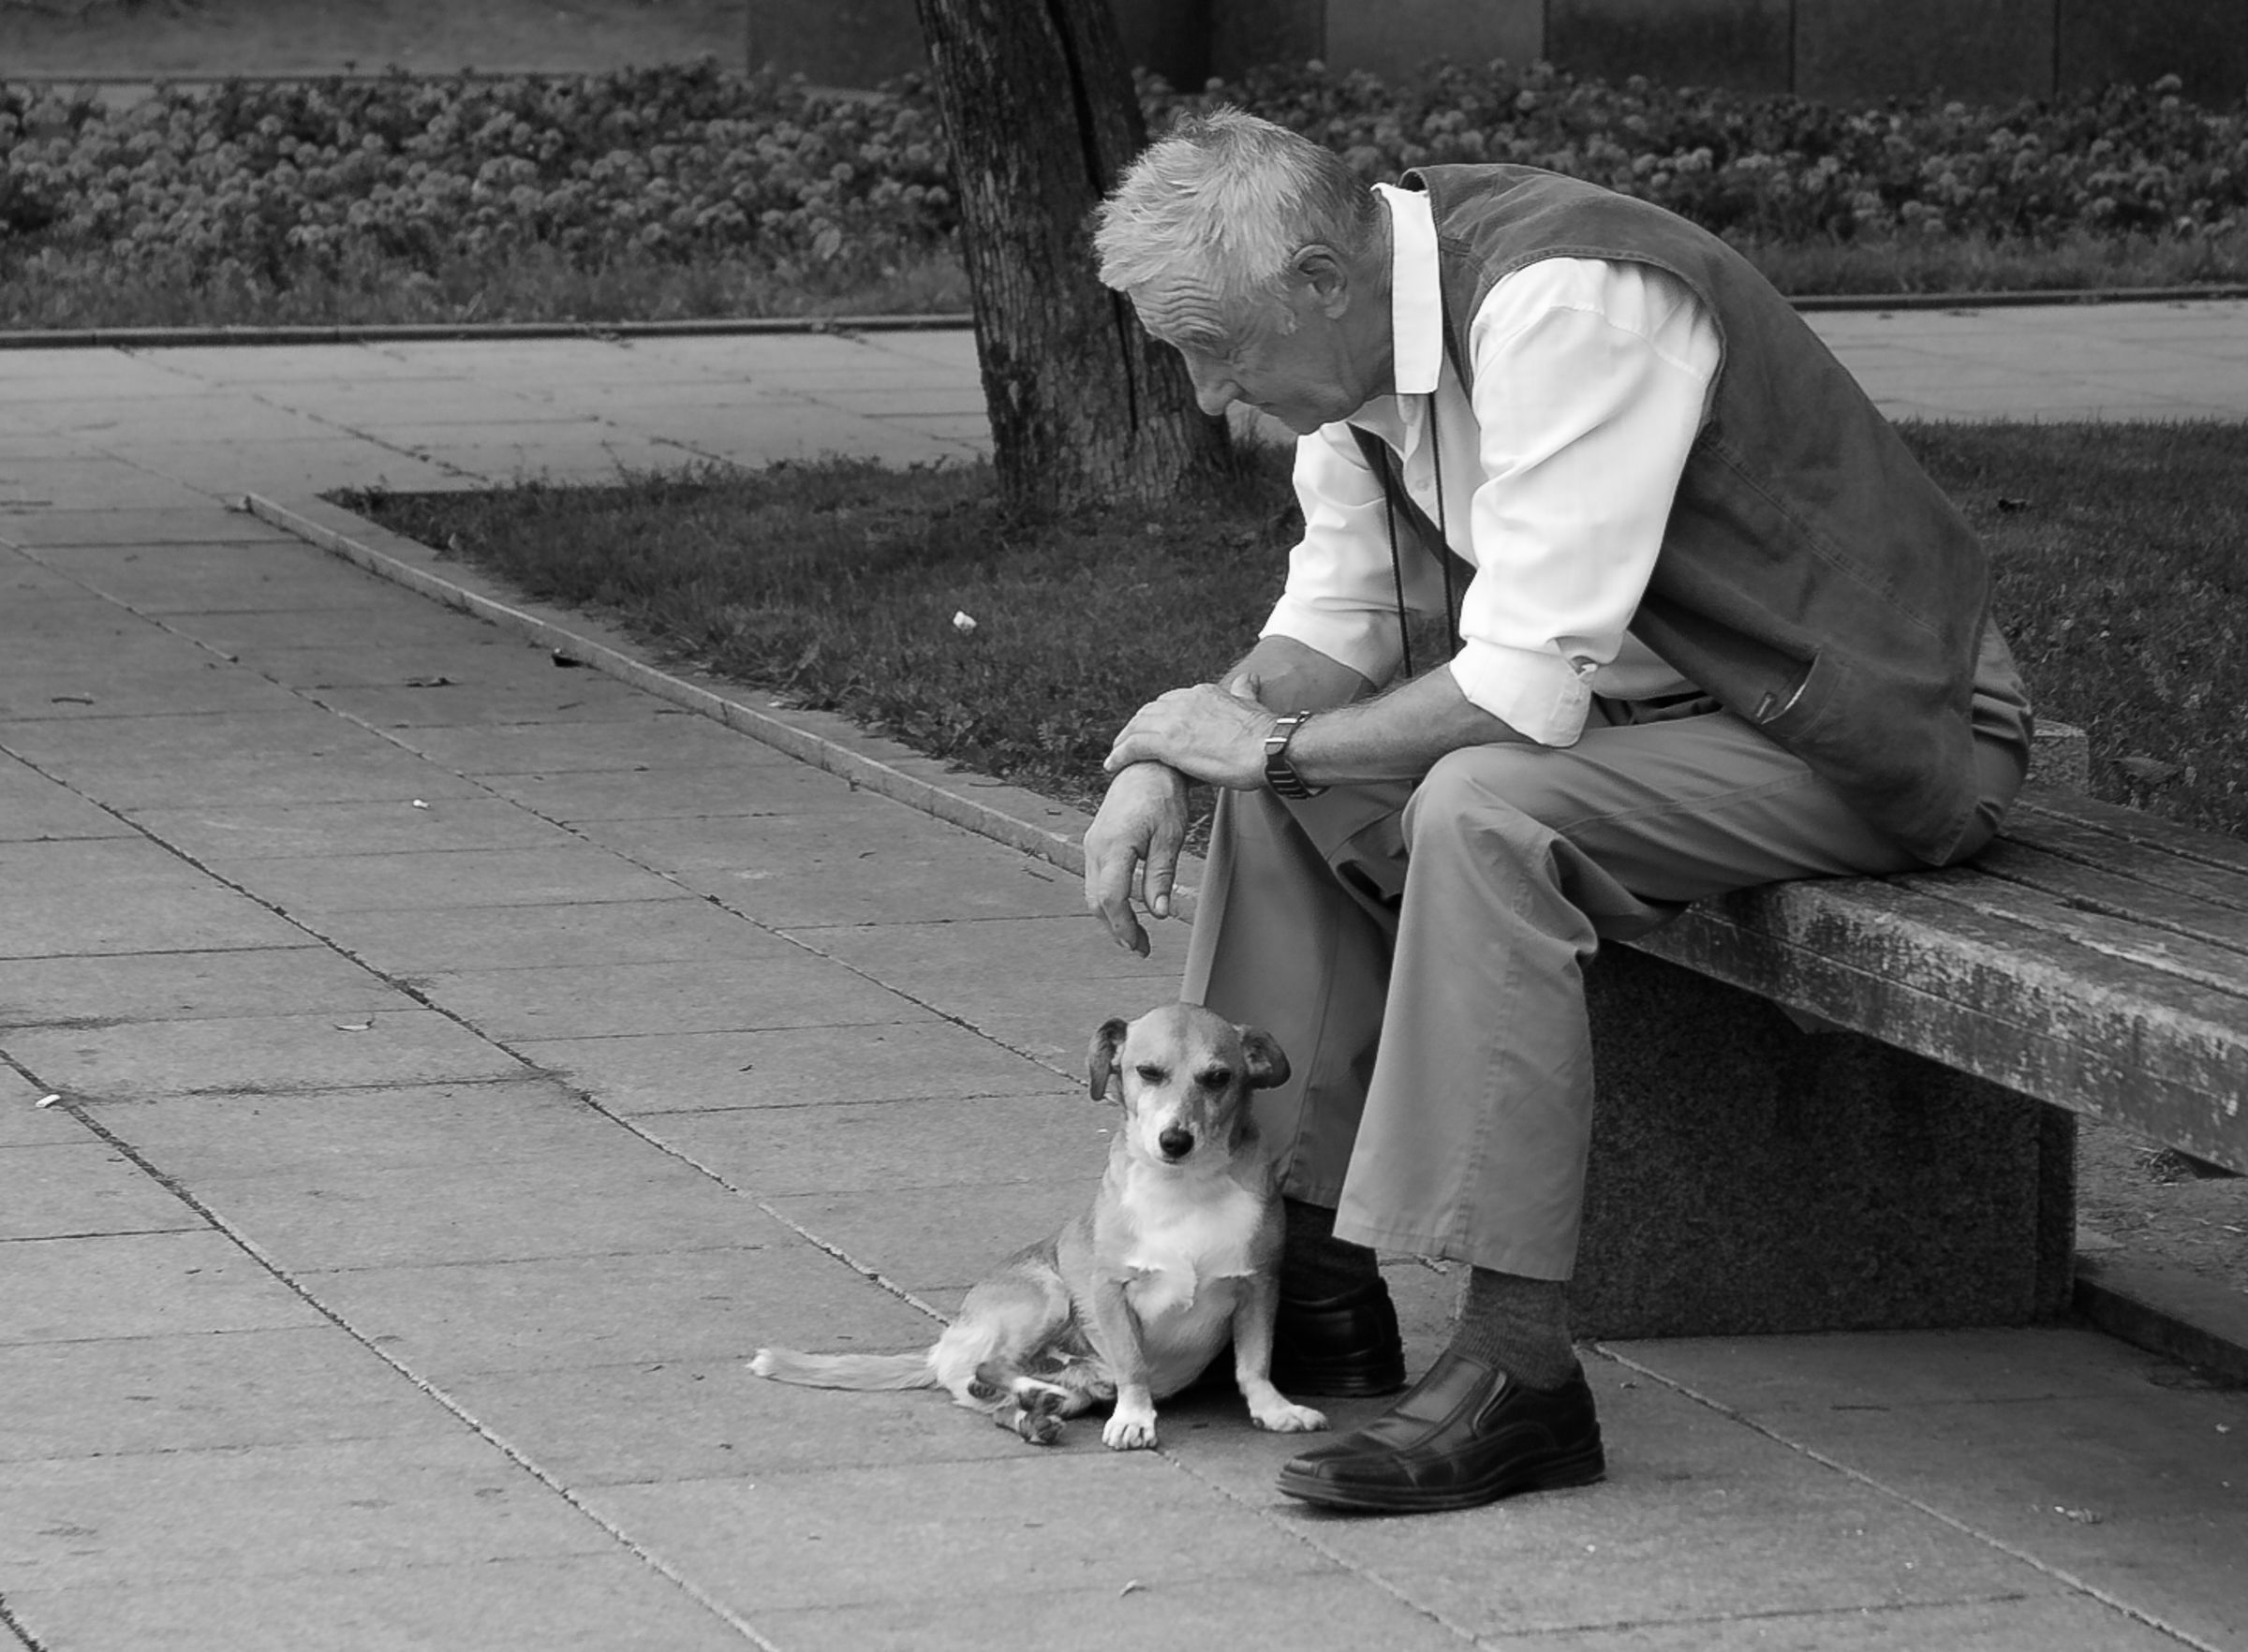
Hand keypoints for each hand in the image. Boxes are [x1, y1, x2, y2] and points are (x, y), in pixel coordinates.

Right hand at [1083, 761, 1188, 955]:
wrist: (1146, 767)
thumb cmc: (1162, 797)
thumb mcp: (1169, 837)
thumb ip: (1160, 876)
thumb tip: (1158, 913)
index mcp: (1114, 845)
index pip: (1111, 898)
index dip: (1124, 926)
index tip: (1140, 944)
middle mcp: (1095, 847)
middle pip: (1097, 901)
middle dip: (1117, 929)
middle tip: (1140, 948)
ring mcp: (1092, 844)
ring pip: (1093, 892)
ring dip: (1111, 917)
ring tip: (1134, 936)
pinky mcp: (1096, 843)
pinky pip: (1096, 879)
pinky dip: (1108, 900)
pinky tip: (1125, 909)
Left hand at [1104, 682, 1274, 790]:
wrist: (1270, 748)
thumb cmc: (1265, 735)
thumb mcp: (1251, 704)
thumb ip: (1244, 690)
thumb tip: (1249, 678)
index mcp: (1203, 693)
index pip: (1170, 702)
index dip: (1159, 717)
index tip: (1154, 730)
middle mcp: (1185, 701)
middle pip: (1149, 712)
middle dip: (1137, 727)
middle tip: (1128, 743)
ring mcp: (1174, 720)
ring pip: (1137, 727)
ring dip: (1124, 741)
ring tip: (1116, 755)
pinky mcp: (1167, 742)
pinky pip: (1133, 746)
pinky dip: (1120, 755)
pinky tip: (1112, 765)